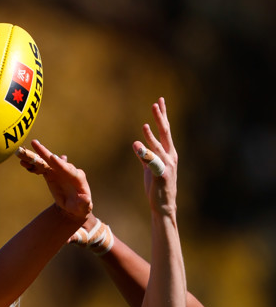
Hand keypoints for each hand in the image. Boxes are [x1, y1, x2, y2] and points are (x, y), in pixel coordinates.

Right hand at [17, 140, 91, 222]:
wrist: (73, 205)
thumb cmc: (81, 207)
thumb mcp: (84, 207)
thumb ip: (85, 203)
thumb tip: (85, 199)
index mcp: (77, 177)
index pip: (68, 169)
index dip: (60, 164)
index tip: (52, 157)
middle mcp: (67, 170)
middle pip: (55, 161)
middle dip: (45, 153)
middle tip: (35, 144)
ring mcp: (57, 170)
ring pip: (45, 162)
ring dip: (34, 157)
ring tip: (23, 154)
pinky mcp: (50, 173)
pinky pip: (40, 168)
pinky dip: (32, 166)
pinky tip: (23, 162)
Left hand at [132, 97, 176, 215]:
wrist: (163, 205)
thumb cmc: (157, 187)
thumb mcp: (149, 169)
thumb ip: (144, 157)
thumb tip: (137, 146)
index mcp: (168, 153)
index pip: (165, 131)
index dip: (162, 116)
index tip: (159, 101)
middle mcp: (170, 156)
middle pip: (165, 133)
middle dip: (161, 118)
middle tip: (156, 103)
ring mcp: (167, 166)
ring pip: (159, 147)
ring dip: (151, 136)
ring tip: (144, 125)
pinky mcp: (162, 175)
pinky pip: (153, 163)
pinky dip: (145, 154)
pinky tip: (136, 145)